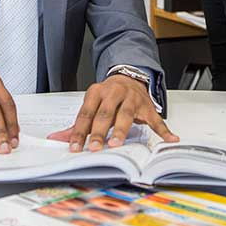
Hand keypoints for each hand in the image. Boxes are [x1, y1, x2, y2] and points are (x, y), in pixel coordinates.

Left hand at [48, 75, 178, 150]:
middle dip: (99, 131)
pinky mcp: (147, 106)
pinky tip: (169, 139)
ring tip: (117, 143)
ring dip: (121, 130)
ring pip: (126, 114)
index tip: (75, 147)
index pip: (86, 113)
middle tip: (95, 147)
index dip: (79, 131)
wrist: (129, 78)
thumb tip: (56, 138)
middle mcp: (114, 93)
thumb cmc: (108, 96)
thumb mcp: (91, 106)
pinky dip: (164, 130)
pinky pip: (156, 119)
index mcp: (97, 92)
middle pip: (105, 113)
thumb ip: (76, 125)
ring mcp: (132, 99)